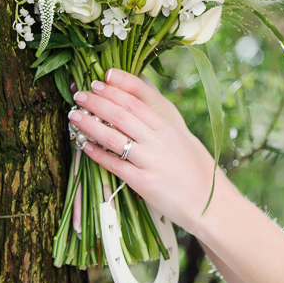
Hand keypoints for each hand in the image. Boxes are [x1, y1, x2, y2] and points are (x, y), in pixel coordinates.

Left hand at [68, 69, 214, 231]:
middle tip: (80, 94)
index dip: (116, 89)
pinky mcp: (143, 183)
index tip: (100, 80)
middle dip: (97, 102)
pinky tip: (84, 145)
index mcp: (169, 127)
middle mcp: (159, 141)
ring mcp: (151, 161)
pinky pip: (115, 164)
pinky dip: (97, 154)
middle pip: (122, 115)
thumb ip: (161, 119)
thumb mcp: (182, 136)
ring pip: (114, 137)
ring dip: (90, 125)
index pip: (137, 101)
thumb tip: (140, 96)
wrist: (209, 202)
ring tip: (74, 115)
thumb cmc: (196, 168)